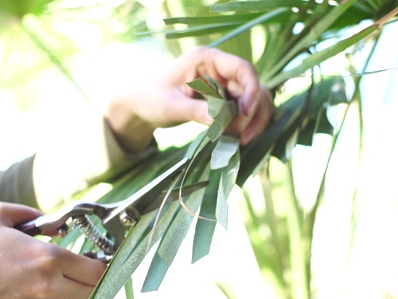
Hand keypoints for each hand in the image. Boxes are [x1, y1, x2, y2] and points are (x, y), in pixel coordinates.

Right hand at [0, 202, 105, 298]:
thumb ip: (31, 213)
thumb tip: (54, 222)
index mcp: (48, 258)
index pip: (96, 270)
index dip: (101, 267)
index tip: (98, 265)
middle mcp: (47, 287)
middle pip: (91, 294)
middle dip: (91, 287)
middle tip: (82, 280)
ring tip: (60, 295)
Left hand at [104, 46, 273, 151]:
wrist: (141, 106)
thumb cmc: (150, 98)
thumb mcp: (169, 106)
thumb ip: (194, 111)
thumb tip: (220, 119)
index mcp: (207, 59)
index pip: (243, 69)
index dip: (251, 90)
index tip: (245, 113)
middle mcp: (221, 69)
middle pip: (254, 88)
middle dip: (252, 114)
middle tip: (238, 136)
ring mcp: (226, 85)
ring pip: (256, 101)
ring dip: (253, 122)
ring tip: (238, 140)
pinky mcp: (226, 100)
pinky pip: (246, 112)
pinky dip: (246, 126)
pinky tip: (236, 139)